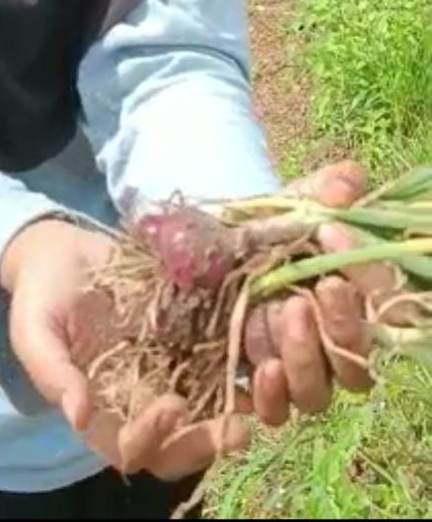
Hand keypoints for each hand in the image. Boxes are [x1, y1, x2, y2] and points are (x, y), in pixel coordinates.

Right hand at [0, 219, 248, 478]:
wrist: (61, 251)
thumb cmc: (41, 294)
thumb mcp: (34, 331)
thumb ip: (52, 373)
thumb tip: (79, 416)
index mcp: (101, 411)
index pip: (131, 447)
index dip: (153, 437)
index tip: (171, 405)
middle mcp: (140, 400)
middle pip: (180, 443)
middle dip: (208, 441)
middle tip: (236, 428)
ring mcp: (170, 370)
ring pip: (209, 407)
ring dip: (236, 407)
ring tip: (262, 392)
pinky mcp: (191, 335)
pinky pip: (220, 358)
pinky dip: (243, 360)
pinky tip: (264, 347)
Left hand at [243, 160, 395, 425]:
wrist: (212, 249)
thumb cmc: (266, 227)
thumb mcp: (293, 201)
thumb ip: (325, 189)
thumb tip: (348, 182)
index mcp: (352, 300)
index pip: (381, 305)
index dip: (367, 274)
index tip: (332, 230)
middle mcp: (330, 344)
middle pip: (355, 363)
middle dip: (340, 324)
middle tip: (316, 288)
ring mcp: (296, 370)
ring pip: (317, 392)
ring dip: (304, 359)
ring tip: (282, 315)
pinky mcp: (258, 389)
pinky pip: (274, 412)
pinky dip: (271, 398)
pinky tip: (261, 369)